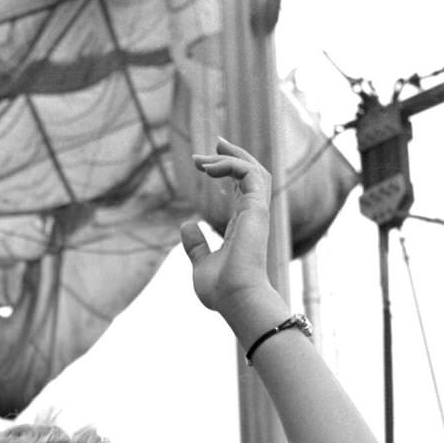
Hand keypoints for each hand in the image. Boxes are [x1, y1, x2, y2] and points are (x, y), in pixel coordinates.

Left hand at [179, 138, 275, 323]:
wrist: (236, 299)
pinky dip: (231, 165)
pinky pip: (249, 174)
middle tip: (214, 143)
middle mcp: (253, 217)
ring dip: (233, 157)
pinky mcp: (257, 209)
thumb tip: (186, 224)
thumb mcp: (201, 264)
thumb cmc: (222, 290)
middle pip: (251, 175)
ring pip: (254, 170)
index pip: (241, 190)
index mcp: (243, 227)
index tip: (207, 164)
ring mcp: (257, 212)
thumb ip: (196, 245)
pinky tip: (209, 168)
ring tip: (209, 153)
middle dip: (233, 156)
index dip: (227, 172)